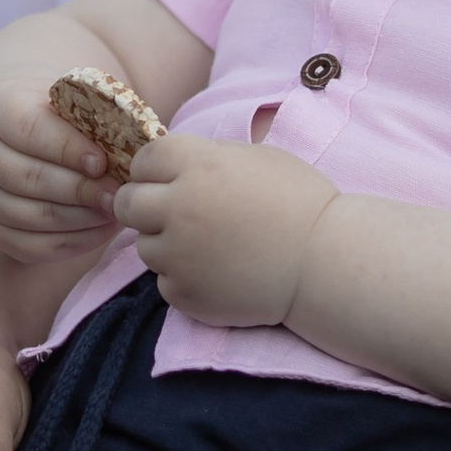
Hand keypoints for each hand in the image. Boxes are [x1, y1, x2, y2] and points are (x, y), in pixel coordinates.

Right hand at [0, 80, 126, 269]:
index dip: (68, 149)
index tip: (102, 162)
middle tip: (118, 194)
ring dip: (80, 218)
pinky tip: (103, 229)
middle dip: (79, 189)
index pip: (29, 130)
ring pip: (31, 216)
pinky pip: (34, 246)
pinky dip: (74, 241)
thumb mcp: (65, 102)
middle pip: (28, 178)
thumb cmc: (53, 117)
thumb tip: (135, 139)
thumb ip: (92, 115)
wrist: (11, 139)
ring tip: (115, 210)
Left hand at [113, 133, 335, 327]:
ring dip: (166, 244)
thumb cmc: (299, 202)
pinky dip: (185, 278)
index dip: (154, 169)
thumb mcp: (257, 157)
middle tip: (171, 214)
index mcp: (197, 167)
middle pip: (127, 203)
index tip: (168, 179)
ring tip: (208, 246)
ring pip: (144, 246)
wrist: (324, 263)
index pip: (143, 160)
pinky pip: (166, 282)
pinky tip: (218, 273)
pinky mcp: (184, 294)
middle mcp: (179, 209)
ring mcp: (178, 255)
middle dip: (142, 205)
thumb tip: (175, 162)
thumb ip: (208, 157)